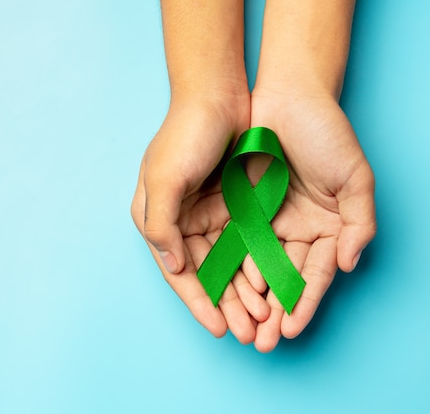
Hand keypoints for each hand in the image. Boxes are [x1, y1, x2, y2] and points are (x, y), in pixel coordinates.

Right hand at [131, 95, 270, 342]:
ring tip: (263, 318)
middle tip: (249, 334)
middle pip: (206, 274)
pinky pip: (246, 242)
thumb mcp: (164, 179)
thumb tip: (175, 266)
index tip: (220, 329)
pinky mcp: (234, 205)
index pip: (178, 272)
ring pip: (229, 264)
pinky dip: (256, 264)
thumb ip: (161, 225)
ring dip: (244, 291)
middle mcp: (182, 222)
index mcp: (158, 220)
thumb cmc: (184, 135)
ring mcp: (209, 214)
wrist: (217, 95)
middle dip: (226, 305)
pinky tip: (271, 284)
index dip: (198, 302)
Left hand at [246, 90, 376, 351]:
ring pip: (254, 266)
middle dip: (271, 312)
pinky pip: (232, 241)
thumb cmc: (326, 133)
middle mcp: (294, 229)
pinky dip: (229, 266)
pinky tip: (223, 289)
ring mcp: (265, 220)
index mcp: (324, 228)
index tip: (289, 329)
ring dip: (247, 299)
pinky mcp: (239, 207)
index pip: (313, 275)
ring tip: (241, 327)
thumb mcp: (354, 177)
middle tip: (261, 343)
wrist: (288, 97)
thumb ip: (358, 223)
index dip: (302, 303)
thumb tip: (347, 265)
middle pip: (281, 278)